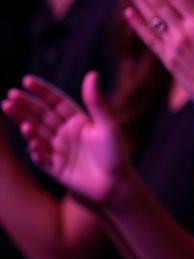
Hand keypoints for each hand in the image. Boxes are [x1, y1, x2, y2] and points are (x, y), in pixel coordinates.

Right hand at [2, 73, 131, 204]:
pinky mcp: (55, 168)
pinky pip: (41, 157)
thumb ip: (96, 102)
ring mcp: (59, 150)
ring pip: (37, 134)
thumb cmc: (115, 153)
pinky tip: (33, 143)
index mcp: (78, 121)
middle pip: (41, 116)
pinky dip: (36, 150)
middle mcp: (66, 133)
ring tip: (14, 114)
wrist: (116, 184)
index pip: (55, 102)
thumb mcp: (107, 125)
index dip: (41, 92)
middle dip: (25, 106)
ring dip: (25, 124)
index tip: (26, 81)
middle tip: (10, 96)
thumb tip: (92, 74)